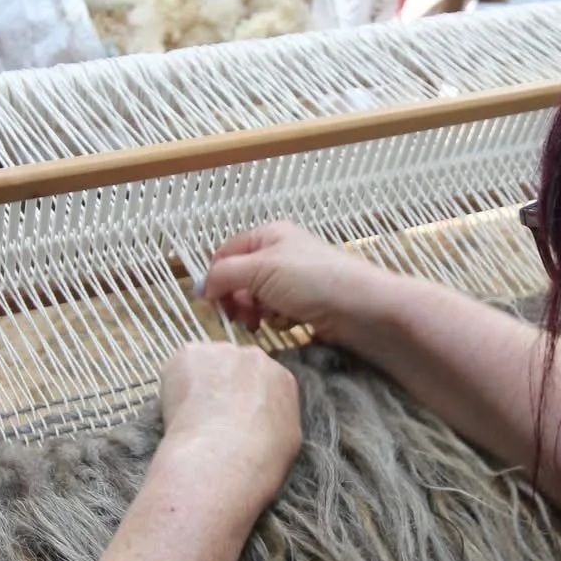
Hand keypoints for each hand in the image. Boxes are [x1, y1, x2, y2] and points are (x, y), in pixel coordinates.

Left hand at [159, 340, 301, 506]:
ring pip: (206, 364)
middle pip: (234, 366)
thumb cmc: (261, 460)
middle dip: (223, 386)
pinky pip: (180, 367)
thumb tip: (262, 420)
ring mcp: (221, 352)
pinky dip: (175, 386)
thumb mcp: (287, 442)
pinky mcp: (190, 354)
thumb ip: (276, 419)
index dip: (245, 399)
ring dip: (199, 383)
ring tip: (191, 417)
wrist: (223, 459)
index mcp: (282, 379)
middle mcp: (255, 357)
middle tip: (211, 416)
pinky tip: (178, 411)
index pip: (262, 381)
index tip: (234, 416)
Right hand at [203, 221, 377, 344]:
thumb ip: (224, 274)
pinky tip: (287, 324)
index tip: (213, 303)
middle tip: (241, 316)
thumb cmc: (312, 280)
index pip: (227, 254)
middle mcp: (281, 255)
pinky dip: (277, 320)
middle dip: (237, 299)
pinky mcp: (306, 306)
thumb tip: (200, 287)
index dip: (216, 278)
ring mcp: (295, 281)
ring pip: (258, 299)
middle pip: (241, 279)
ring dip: (256, 312)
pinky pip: (278, 313)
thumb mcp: (260, 269)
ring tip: (263, 322)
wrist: (361, 308)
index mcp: (268, 236)